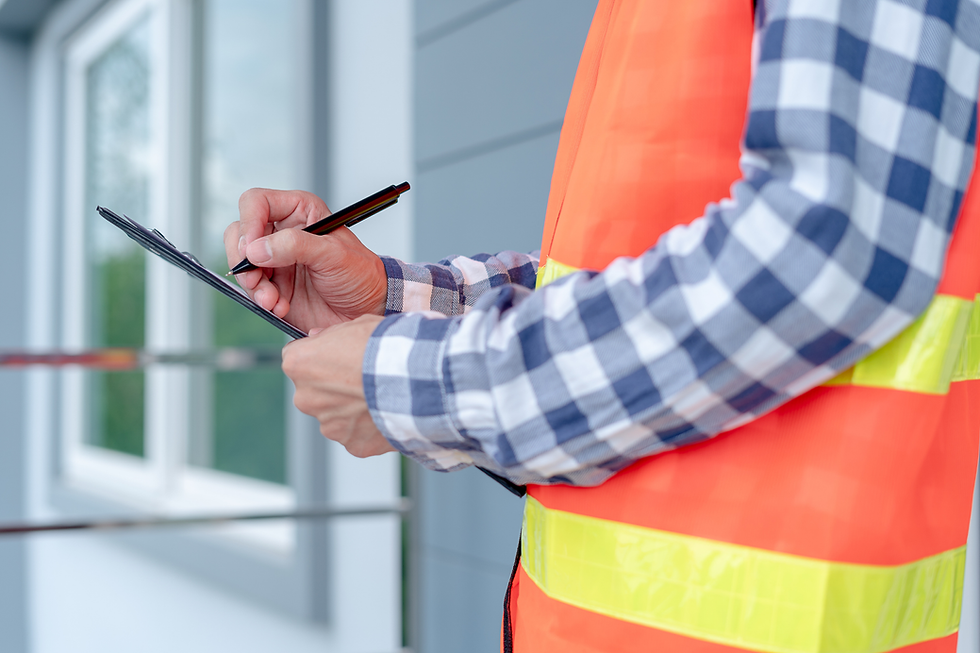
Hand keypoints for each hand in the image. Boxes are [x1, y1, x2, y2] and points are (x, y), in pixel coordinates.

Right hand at [224, 189, 387, 332]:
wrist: (367, 308)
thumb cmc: (360, 274)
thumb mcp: (333, 255)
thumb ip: (295, 246)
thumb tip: (257, 249)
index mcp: (300, 211)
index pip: (257, 203)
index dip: (249, 223)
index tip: (252, 250)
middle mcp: (283, 232)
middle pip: (240, 233)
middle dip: (244, 259)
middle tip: (256, 279)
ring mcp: (276, 259)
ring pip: (241, 263)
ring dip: (253, 285)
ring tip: (273, 300)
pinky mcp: (274, 284)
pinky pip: (251, 288)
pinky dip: (261, 299)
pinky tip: (280, 306)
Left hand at [282, 315, 394, 456]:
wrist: (416, 378)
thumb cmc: (386, 348)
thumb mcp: (356, 325)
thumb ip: (331, 335)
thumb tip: (318, 338)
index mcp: (299, 364)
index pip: (296, 359)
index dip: (318, 357)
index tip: (335, 357)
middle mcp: (306, 398)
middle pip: (313, 392)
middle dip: (332, 387)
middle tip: (361, 378)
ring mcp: (328, 425)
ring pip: (335, 415)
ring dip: (351, 408)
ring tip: (379, 395)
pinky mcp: (352, 444)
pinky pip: (356, 434)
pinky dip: (368, 427)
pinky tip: (385, 411)